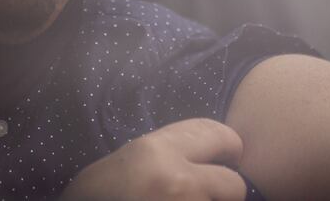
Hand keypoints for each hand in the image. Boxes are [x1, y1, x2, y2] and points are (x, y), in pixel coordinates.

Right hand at [59, 118, 246, 200]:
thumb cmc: (95, 195)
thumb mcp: (129, 160)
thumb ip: (168, 153)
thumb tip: (211, 158)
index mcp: (156, 150)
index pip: (218, 135)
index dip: (229, 148)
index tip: (229, 157)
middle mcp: (176, 179)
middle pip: (234, 184)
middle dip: (225, 193)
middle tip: (209, 195)